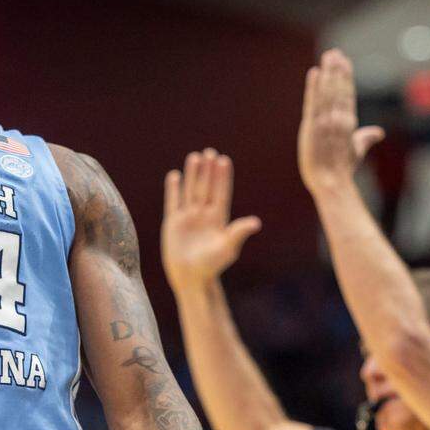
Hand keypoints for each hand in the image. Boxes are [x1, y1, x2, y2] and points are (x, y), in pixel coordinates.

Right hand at [162, 149, 261, 291]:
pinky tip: (175, 175)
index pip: (221, 193)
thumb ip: (239, 232)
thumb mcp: (227, 248)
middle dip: (208, 170)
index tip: (224, 160)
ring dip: (193, 174)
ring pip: (190, 190)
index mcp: (218, 219)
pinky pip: (173, 201)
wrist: (191, 278)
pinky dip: (174, 189)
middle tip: (210, 152)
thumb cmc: (212, 265)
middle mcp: (203, 215)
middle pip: (206, 187)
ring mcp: (188, 217)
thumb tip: (257, 222)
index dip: (223, 177)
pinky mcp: (173, 223)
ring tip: (195, 156)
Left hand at [297, 48, 383, 195]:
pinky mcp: (312, 127)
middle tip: (335, 52)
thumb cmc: (342, 170)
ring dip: (328, 73)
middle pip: (339, 89)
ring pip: (327, 92)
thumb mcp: (357, 151)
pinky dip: (313, 87)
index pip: (348, 94)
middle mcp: (339, 120)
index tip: (344, 61)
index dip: (346, 77)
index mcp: (350, 123)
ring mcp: (326, 122)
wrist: (331, 182)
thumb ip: (366, 138)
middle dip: (338, 69)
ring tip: (327, 56)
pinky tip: (314, 73)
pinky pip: (313, 103)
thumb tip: (379, 132)